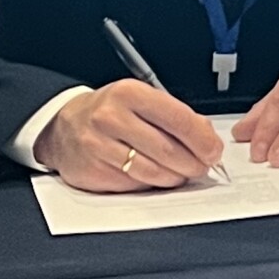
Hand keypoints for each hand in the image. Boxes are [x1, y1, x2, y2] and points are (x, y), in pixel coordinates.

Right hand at [32, 81, 224, 192]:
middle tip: (203, 166)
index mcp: (129, 93)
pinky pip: (134, 185)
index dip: (202, 139)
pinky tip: (158, 178)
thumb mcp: (140, 99)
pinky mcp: (94, 171)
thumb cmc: (109, 111)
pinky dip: (152, 185)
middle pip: (167, 149)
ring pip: (152, 171)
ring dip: (176, 177)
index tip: (213, 150)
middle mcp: (112, 117)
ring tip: (182, 173)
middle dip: (193, 162)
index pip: (177, 118)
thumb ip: (173, 115)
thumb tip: (206, 137)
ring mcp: (100, 146)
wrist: (64, 126)